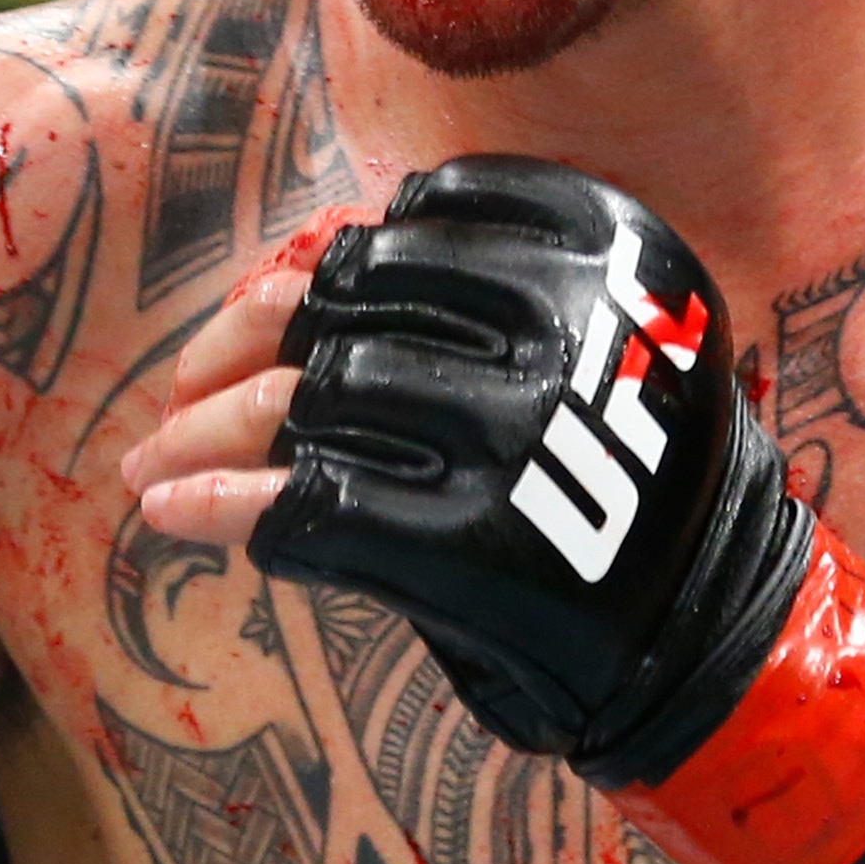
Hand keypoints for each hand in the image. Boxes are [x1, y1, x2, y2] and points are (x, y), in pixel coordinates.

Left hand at [127, 158, 864, 863]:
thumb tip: (283, 285)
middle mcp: (569, 325)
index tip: (265, 311)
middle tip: (179, 388)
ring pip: (311, 401)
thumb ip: (477, 296)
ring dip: (205, 430)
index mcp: (609, 244)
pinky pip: (312, 506)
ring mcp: (520, 433)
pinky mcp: (476, 545)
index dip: (322, 267)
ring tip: (153, 458)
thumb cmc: (630, 482)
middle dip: (237, 347)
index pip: (418, 226)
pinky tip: (174, 510)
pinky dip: (224, 504)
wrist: (711, 638)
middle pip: (346, 306)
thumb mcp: (598, 341)